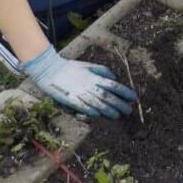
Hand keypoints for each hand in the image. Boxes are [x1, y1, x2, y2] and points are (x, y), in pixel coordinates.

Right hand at [21, 45, 136, 118]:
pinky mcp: (70, 100)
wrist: (50, 69)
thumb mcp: (88, 66)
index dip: (124, 92)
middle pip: (108, 96)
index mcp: (94, 76)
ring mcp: (80, 93)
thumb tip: (115, 79)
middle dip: (120, 104)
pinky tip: (99, 115)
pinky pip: (83, 107)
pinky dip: (91, 111)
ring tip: (117, 116)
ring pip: (98, 104)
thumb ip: (103, 71)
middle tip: (128, 111)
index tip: (133, 97)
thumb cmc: (70, 67)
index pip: (114, 85)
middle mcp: (89, 85)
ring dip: (109, 111)